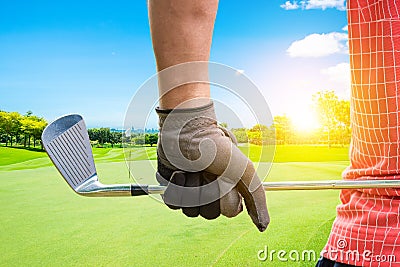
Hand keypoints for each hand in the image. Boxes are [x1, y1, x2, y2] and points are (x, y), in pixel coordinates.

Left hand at [156, 102, 269, 231]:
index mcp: (228, 190)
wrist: (187, 131)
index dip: (225, 197)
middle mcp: (210, 192)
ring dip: (191, 188)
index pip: (228, 212)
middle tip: (206, 171)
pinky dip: (176, 188)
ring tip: (192, 169)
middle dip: (206, 192)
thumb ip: (257, 198)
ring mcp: (191, 191)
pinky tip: (178, 172)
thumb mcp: (245, 170)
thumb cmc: (218, 148)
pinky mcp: (173, 188)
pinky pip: (173, 204)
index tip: (224, 179)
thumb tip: (263, 228)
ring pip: (190, 211)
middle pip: (208, 214)